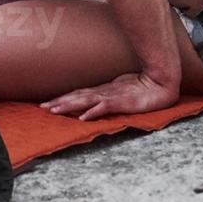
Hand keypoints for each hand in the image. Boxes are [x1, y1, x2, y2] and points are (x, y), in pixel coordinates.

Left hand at [40, 71, 178, 119]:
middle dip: (59, 102)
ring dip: (69, 105)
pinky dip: (93, 112)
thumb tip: (96, 104)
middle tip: (42, 107)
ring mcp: (112, 96)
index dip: (63, 99)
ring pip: (85, 101)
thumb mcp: (121, 92)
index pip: (79, 95)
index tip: (48, 104)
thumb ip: (109, 97)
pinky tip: (83, 118)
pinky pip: (104, 107)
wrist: (160, 84)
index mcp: (103, 91)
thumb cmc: (142, 86)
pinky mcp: (121, 102)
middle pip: (77, 97)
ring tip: (54, 110)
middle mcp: (104, 92)